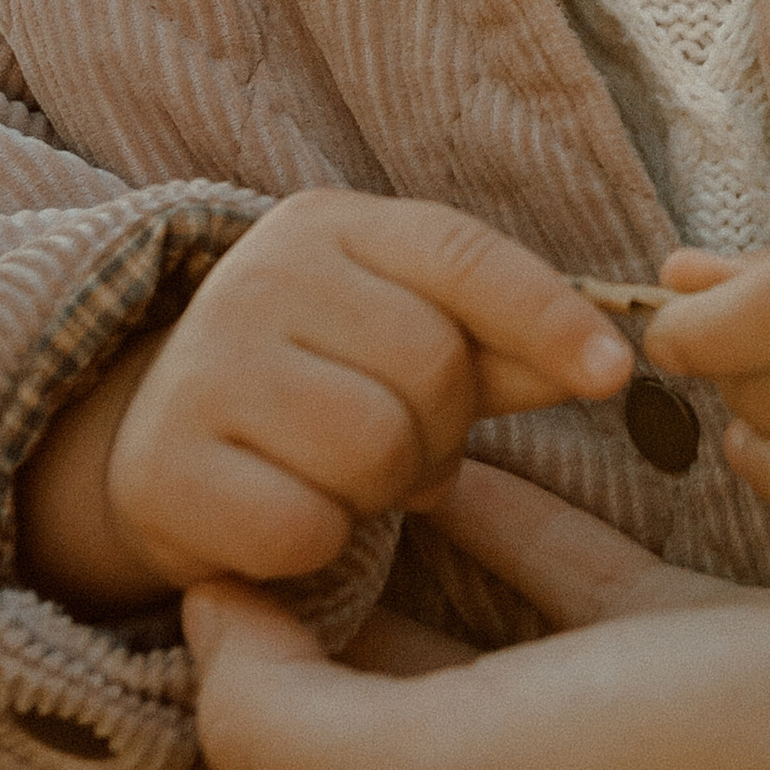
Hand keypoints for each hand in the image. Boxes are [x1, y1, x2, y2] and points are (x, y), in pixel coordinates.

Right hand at [15, 194, 633, 612]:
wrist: (156, 437)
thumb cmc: (317, 380)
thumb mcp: (406, 331)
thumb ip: (506, 342)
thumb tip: (611, 358)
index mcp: (330, 226)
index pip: (463, 256)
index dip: (549, 317)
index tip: (614, 375)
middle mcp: (258, 277)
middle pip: (430, 367)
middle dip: (442, 430)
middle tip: (405, 446)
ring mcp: (202, 368)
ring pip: (372, 449)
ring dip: (382, 491)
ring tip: (348, 477)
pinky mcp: (165, 469)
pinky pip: (304, 527)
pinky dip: (319, 543)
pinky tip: (289, 517)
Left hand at [64, 461, 769, 769]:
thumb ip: (298, 717)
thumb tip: (208, 627)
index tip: (26, 691)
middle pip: (300, 736)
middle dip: (215, 662)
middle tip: (133, 542)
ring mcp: (577, 707)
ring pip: (421, 634)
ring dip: (350, 561)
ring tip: (272, 463)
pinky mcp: (665, 626)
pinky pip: (543, 553)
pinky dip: (487, 495)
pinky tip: (444, 427)